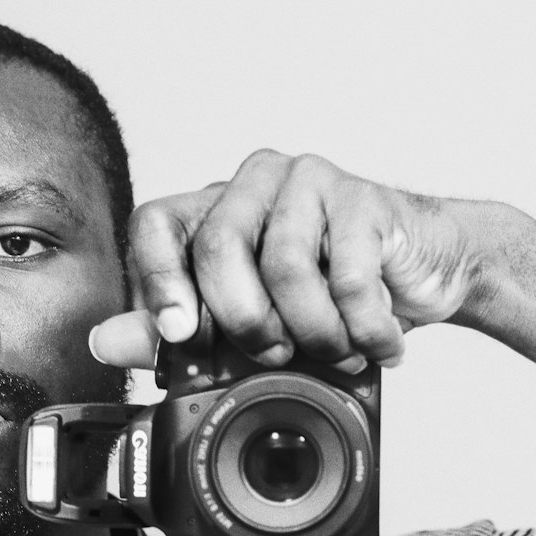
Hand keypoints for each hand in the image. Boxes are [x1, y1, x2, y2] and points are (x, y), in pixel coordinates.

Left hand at [90, 150, 478, 370]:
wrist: (430, 272)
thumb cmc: (336, 295)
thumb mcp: (254, 322)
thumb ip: (179, 331)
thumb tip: (105, 341)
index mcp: (217, 207)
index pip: (156, 223)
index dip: (158, 281)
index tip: (181, 337)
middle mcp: (256, 183)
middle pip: (218, 248)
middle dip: (245, 322)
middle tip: (276, 354)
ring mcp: (311, 181)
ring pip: (285, 266)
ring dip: (313, 333)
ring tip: (335, 352)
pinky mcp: (365, 198)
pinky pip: (349, 278)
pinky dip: (363, 329)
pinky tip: (376, 343)